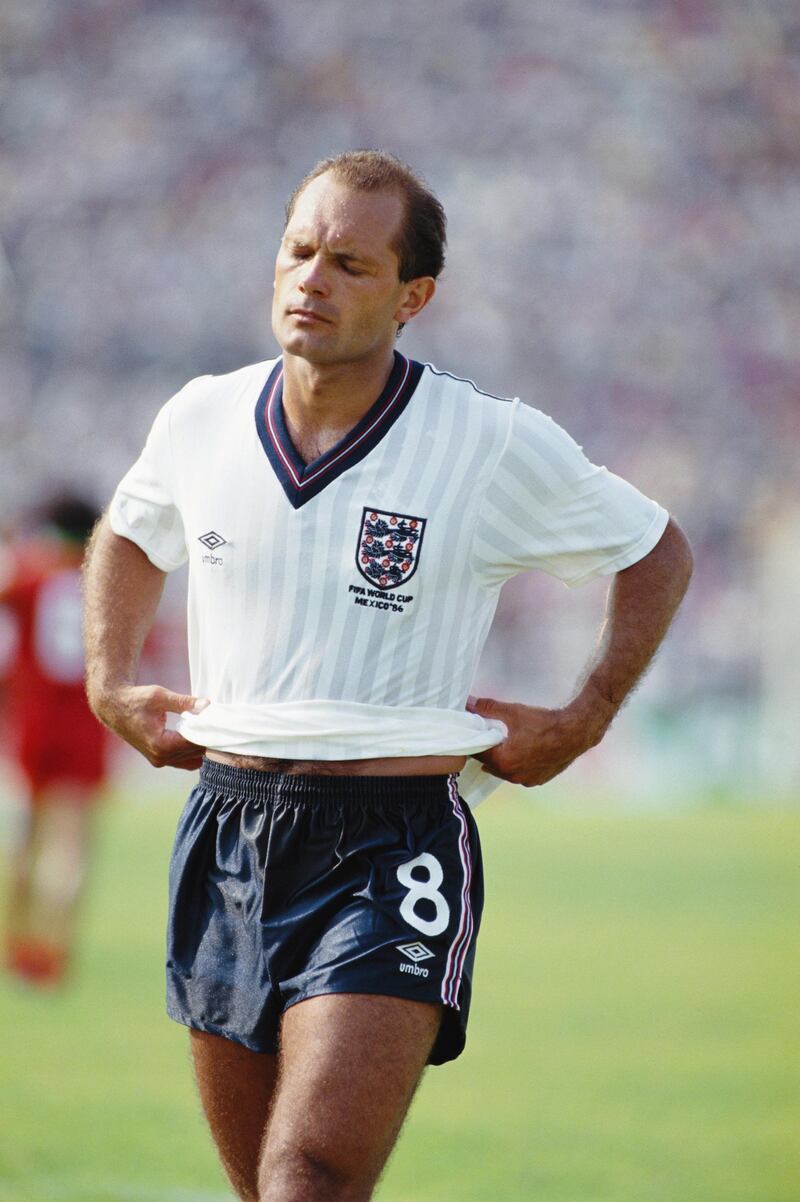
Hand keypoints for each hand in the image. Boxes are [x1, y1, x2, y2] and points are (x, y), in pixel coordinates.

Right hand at [93, 684, 208, 770]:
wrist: (114, 707)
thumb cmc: (135, 699)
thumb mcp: (160, 696)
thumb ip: (185, 703)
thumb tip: (208, 706)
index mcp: (160, 745)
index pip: (196, 743)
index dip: (210, 732)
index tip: (219, 720)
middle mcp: (160, 757)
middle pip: (197, 753)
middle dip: (207, 738)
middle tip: (215, 721)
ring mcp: (159, 761)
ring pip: (193, 759)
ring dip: (200, 745)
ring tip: (204, 726)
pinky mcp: (159, 760)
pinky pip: (185, 761)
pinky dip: (192, 750)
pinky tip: (195, 734)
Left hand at [466, 691, 614, 786]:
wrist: (575, 733)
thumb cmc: (545, 724)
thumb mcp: (514, 712)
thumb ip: (489, 708)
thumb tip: (470, 703)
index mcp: (503, 761)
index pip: (478, 754)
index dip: (475, 742)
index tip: (475, 734)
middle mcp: (513, 776)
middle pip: (491, 764)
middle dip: (489, 751)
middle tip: (491, 736)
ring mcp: (527, 781)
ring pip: (505, 771)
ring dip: (503, 760)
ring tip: (508, 743)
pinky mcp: (539, 780)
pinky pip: (521, 775)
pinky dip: (518, 765)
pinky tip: (523, 752)